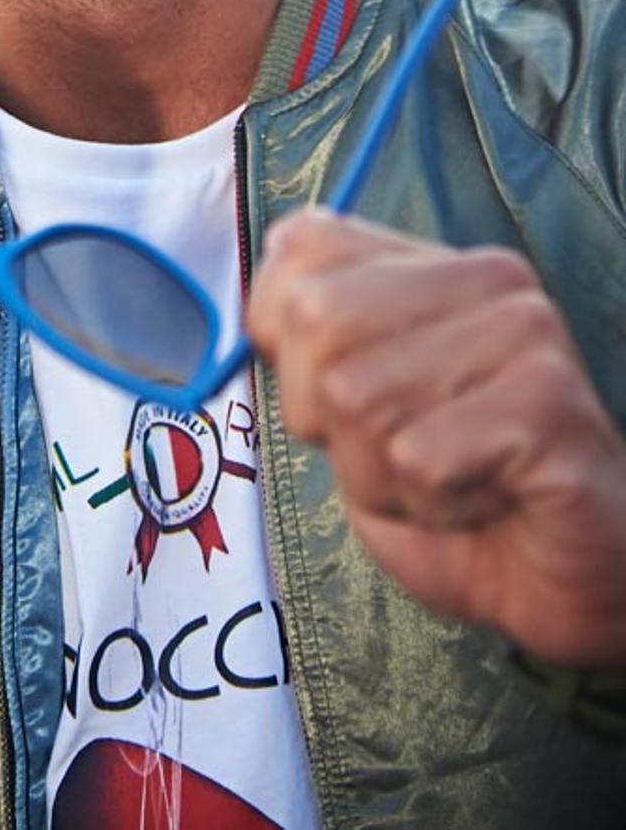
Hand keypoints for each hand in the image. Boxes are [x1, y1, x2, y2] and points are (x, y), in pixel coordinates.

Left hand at [247, 209, 625, 667]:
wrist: (569, 585)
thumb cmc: (454, 492)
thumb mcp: (355, 407)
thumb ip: (309, 341)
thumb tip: (259, 302)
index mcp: (435, 263)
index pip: (302, 246)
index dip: (283, 337)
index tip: (334, 395)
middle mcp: (488, 279)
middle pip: (317, 321)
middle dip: (327, 419)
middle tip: (398, 455)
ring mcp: (526, 335)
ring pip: (359, 396)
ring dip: (381, 475)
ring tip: (445, 482)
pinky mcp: (548, 405)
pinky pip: (416, 457)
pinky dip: (429, 506)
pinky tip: (483, 504)